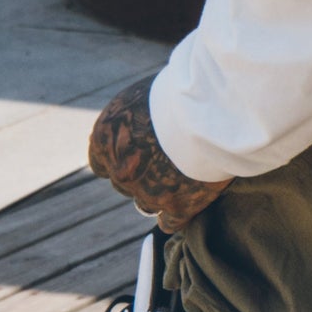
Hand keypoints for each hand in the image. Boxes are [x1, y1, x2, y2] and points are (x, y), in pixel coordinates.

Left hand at [89, 78, 228, 232]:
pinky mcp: (178, 206)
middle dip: (144, 175)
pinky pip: (172, 222)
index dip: (120, 160)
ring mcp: (148, 192)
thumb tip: (142, 122)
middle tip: (171, 161)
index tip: (139, 154)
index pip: (100, 163)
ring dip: (162, 193)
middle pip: (126, 183)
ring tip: (186, 177)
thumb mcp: (144, 95)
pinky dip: (180, 214)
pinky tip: (191, 202)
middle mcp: (120, 169)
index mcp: (105, 138)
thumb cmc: (182, 89)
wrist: (211, 105)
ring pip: (147, 204)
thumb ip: (135, 117)